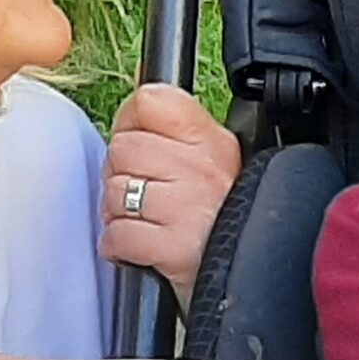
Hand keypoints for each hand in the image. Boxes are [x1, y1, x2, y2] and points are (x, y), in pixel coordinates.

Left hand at [100, 84, 241, 304]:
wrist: (244, 282)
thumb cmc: (220, 219)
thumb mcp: (211, 159)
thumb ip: (174, 121)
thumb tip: (143, 78)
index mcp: (211, 140)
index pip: (150, 101)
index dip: (133, 123)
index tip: (143, 146)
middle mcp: (202, 168)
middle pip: (122, 147)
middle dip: (123, 175)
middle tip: (148, 194)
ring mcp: (187, 206)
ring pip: (115, 190)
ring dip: (120, 212)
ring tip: (147, 221)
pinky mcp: (173, 246)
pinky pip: (117, 234)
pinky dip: (121, 246)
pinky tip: (142, 246)